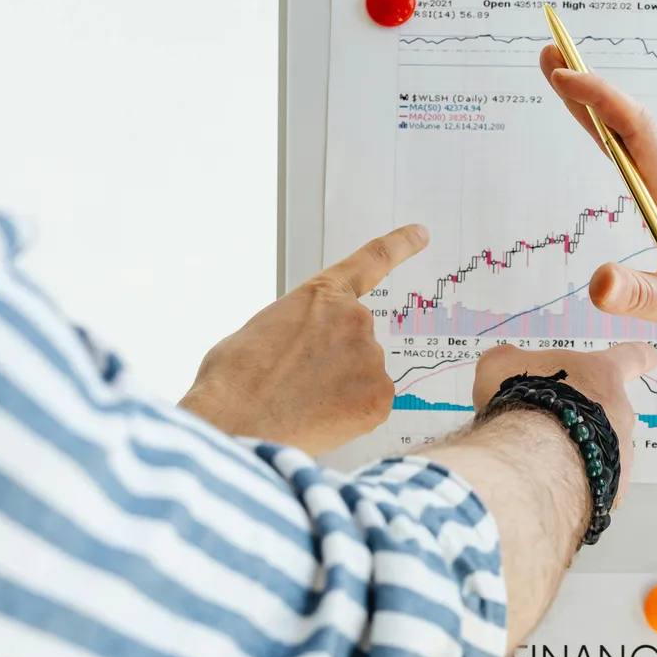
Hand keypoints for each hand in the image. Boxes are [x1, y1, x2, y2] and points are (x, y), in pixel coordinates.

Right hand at [179, 225, 428, 454]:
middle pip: (356, 338)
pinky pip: (370, 404)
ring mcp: (372, 358)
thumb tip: (307, 346)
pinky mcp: (381, 397)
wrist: (236, 422)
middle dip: (334, 359)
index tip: (421, 234)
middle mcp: (355, 320)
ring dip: (340, 389)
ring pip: (362, 374)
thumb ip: (301, 326)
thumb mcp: (263, 329)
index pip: (372, 261)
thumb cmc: (235, 379)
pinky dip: (350, 413)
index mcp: (323, 295)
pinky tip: (319, 420)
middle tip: (297, 382)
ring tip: (300, 403)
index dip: (400, 245)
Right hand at [469, 342, 656, 502]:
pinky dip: (576, 487)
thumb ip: (508, 362)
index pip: (631, 357)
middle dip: (582, 419)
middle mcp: (620, 411)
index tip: (648, 356)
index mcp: (602, 374)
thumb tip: (505, 364)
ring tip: (541, 462)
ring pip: (602, 451)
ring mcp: (621, 453)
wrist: (535, 455)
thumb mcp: (501, 366)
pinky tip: (549, 489)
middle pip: (610, 410)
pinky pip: (595, 486)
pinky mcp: (612, 490)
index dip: (637, 356)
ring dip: (578, 454)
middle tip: (546, 427)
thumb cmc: (526, 399)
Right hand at [539, 46, 656, 372]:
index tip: (563, 73)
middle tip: (549, 55)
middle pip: (630, 128)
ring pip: (639, 146)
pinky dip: (619, 144)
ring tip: (565, 87)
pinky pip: (647, 167)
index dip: (598, 99)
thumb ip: (641, 296)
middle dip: (587, 91)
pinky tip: (609, 146)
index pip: (635, 133)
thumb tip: (597, 283)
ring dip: (601, 115)